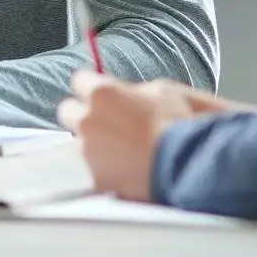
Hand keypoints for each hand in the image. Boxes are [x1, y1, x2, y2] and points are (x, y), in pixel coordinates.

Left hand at [58, 72, 250, 200]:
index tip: (100, 93)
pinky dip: (104, 167)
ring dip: (94, 143)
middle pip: (68, 111)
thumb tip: (128, 93)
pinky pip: (92, 167)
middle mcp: (88, 119)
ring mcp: (88, 150)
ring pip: (79, 142)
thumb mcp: (163, 90)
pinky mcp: (95, 176)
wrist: (188, 164)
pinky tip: (125, 168)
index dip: (91, 87)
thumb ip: (135, 89)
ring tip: (123, 150)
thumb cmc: (180, 124)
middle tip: (106, 121)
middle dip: (83, 113)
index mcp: (102, 93)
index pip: (79, 80)